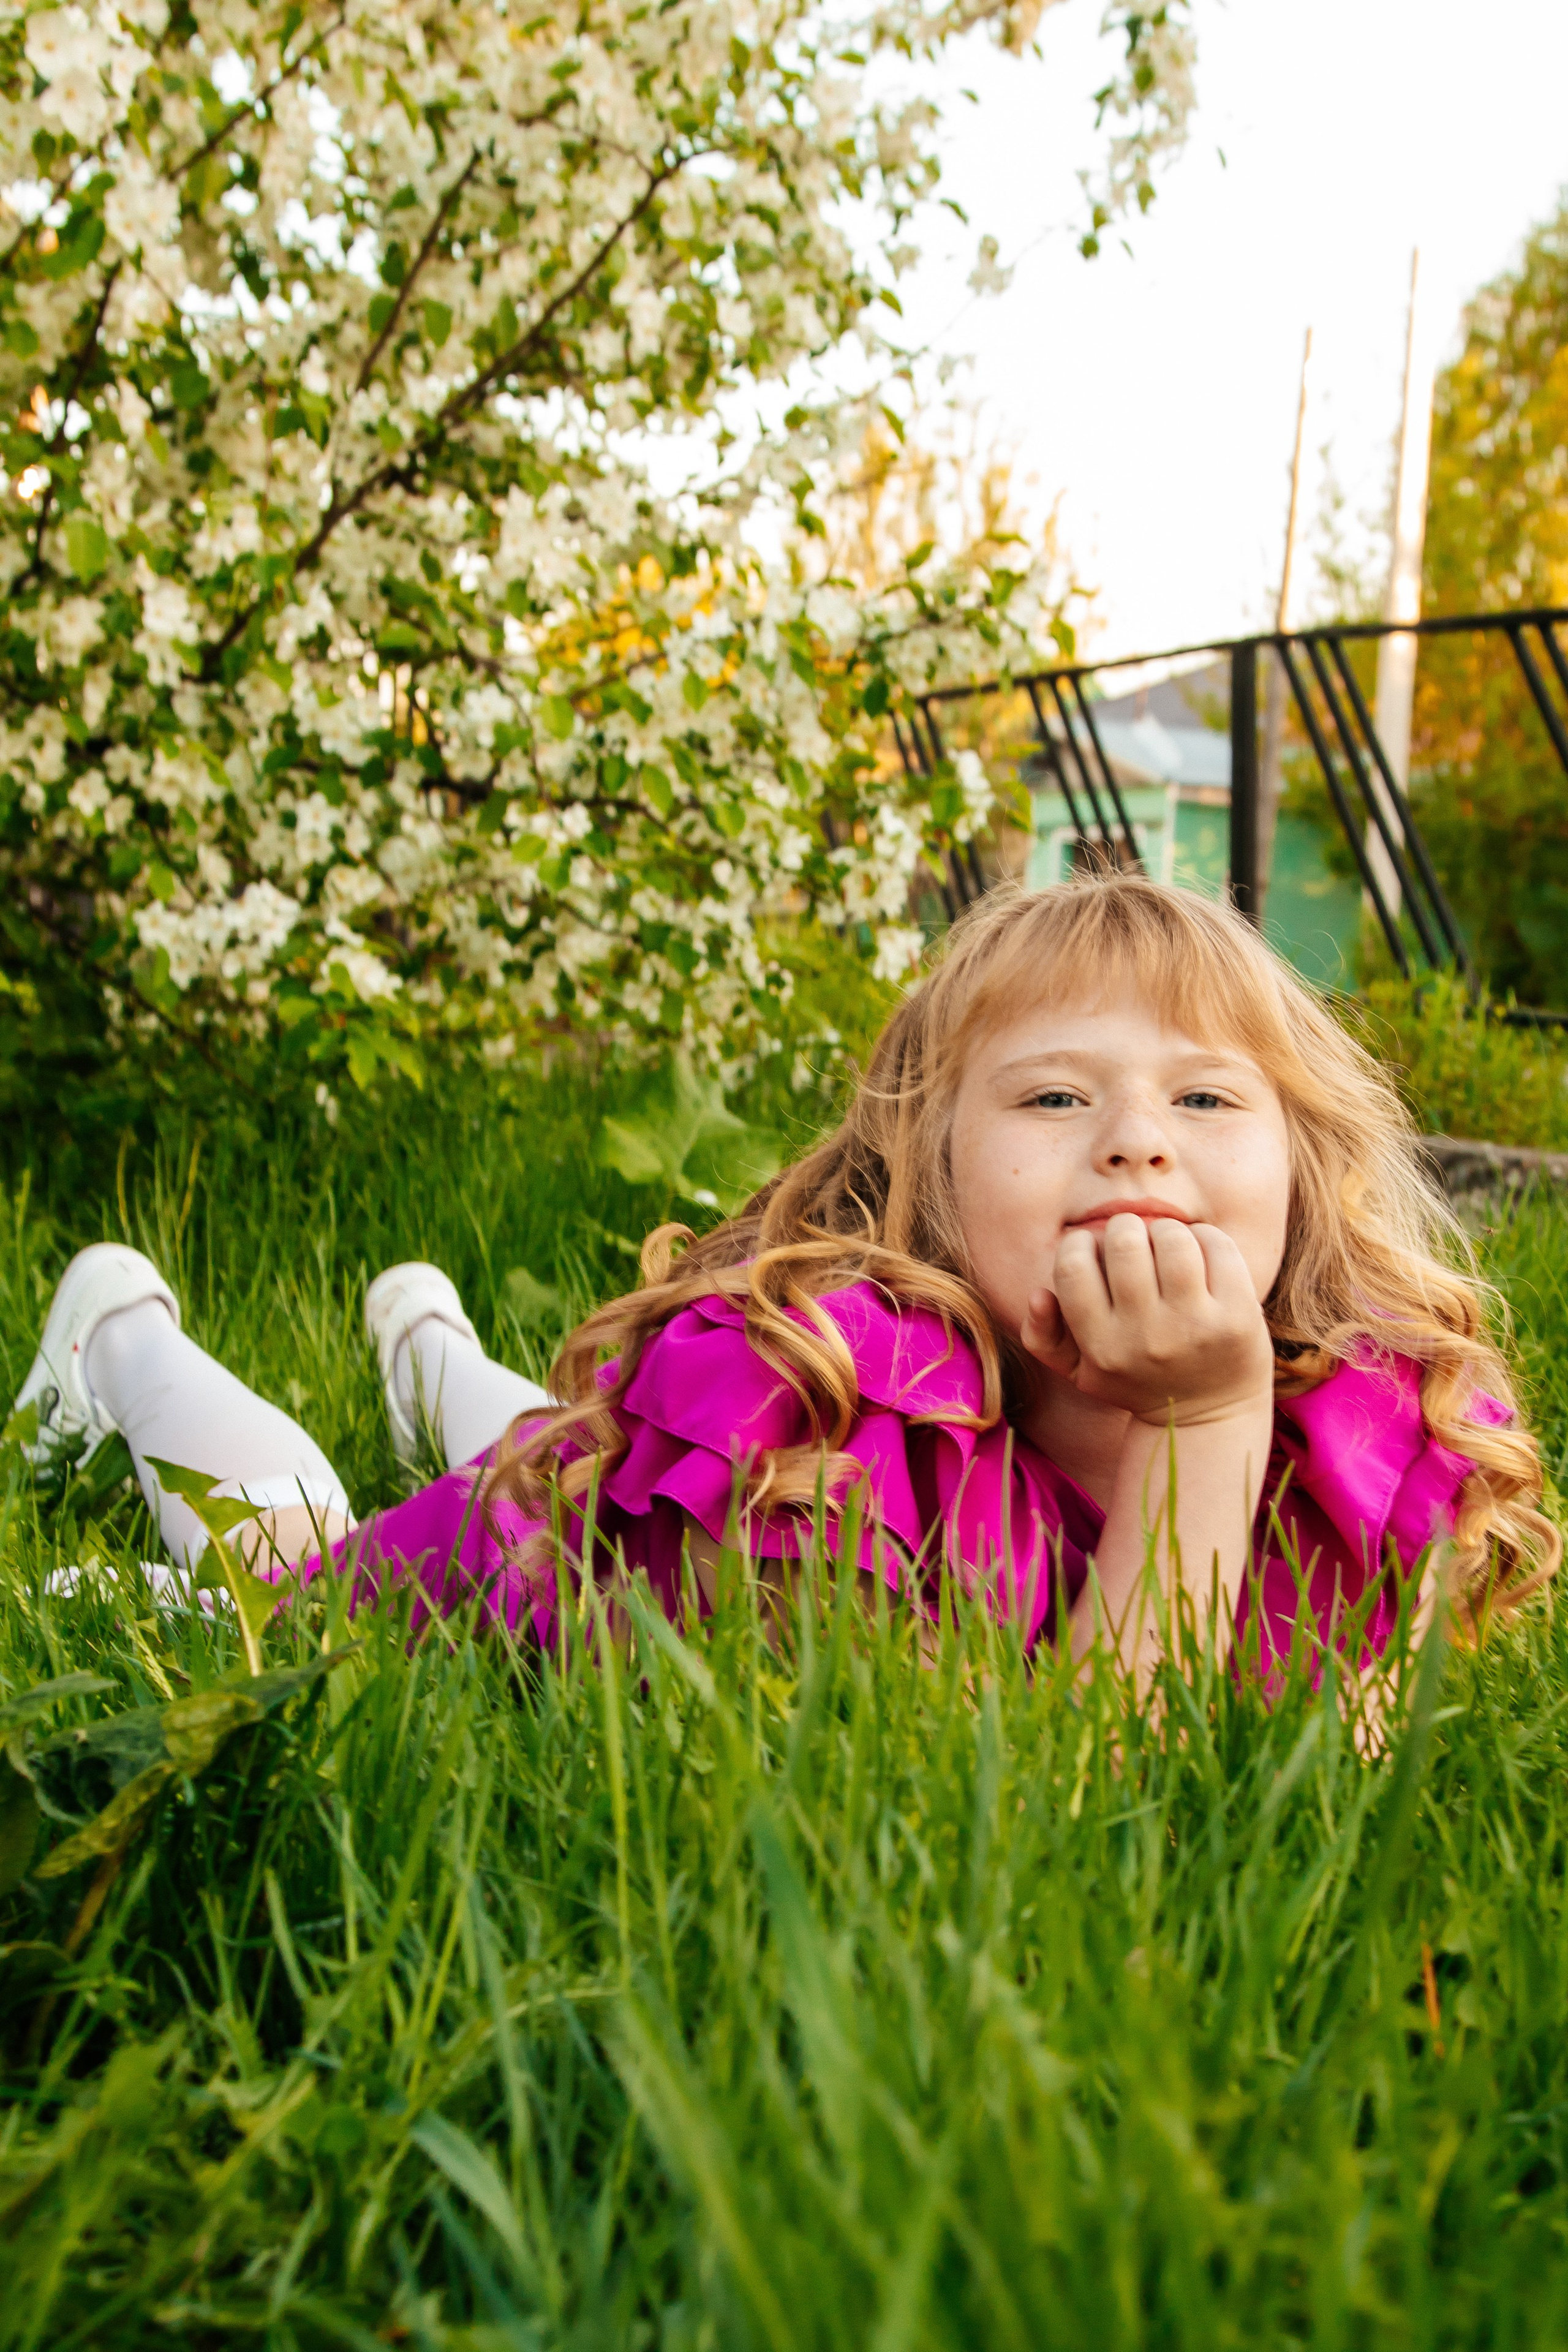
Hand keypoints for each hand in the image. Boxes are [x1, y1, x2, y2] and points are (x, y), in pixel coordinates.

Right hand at [1020, 1214, 1274, 1426]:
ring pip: (1173, 1238)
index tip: (1094, 1252)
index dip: (1079, 1245)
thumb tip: (1038, 1293)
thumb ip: (1044, 1337)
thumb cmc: (1137, 1381)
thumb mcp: (1082, 1372)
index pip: (1071, 1267)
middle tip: (1135, 1242)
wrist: (1208, 1417)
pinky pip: (1217, 1246)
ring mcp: (1195, 1326)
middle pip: (1124, 1241)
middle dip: (1125, 1229)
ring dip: (1166, 1230)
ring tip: (1167, 1245)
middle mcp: (1147, 1338)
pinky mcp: (1238, 1317)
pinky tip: (1200, 1253)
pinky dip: (1205, 1237)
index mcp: (1102, 1348)